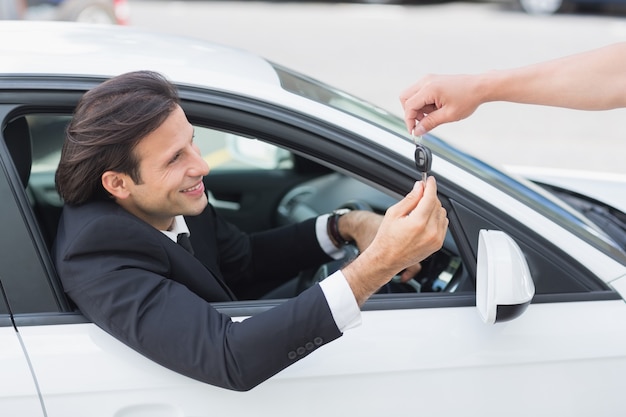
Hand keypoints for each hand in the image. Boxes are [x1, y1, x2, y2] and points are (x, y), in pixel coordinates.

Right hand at [342, 177, 447, 304]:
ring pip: (442, 213)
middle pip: (437, 204)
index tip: (429, 180)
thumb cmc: (387, 238)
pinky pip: (443, 224)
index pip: (430, 197)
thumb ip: (410, 199)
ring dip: (433, 207)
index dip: (430, 186)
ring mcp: (436, 239)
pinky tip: (424, 220)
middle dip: (429, 196)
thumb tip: (419, 187)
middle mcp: (430, 231)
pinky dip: (436, 218)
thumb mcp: (394, 213)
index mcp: (418, 223)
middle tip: (418, 195)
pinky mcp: (438, 244)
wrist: (387, 259)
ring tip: (418, 211)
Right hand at [399, 74, 484, 133]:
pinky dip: (423, 103)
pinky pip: (419, 93)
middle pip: (405, 98)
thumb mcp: (448, 115)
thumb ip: (430, 123)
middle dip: (411, 113)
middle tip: (423, 121)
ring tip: (434, 113)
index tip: (414, 130)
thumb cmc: (468, 97)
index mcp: (430, 88)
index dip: (409, 120)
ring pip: (411, 96)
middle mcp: (426, 81)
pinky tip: (435, 107)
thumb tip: (418, 130)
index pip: (409, 106)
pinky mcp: (432, 81)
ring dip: (418, 108)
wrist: (479, 87)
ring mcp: (429, 79)